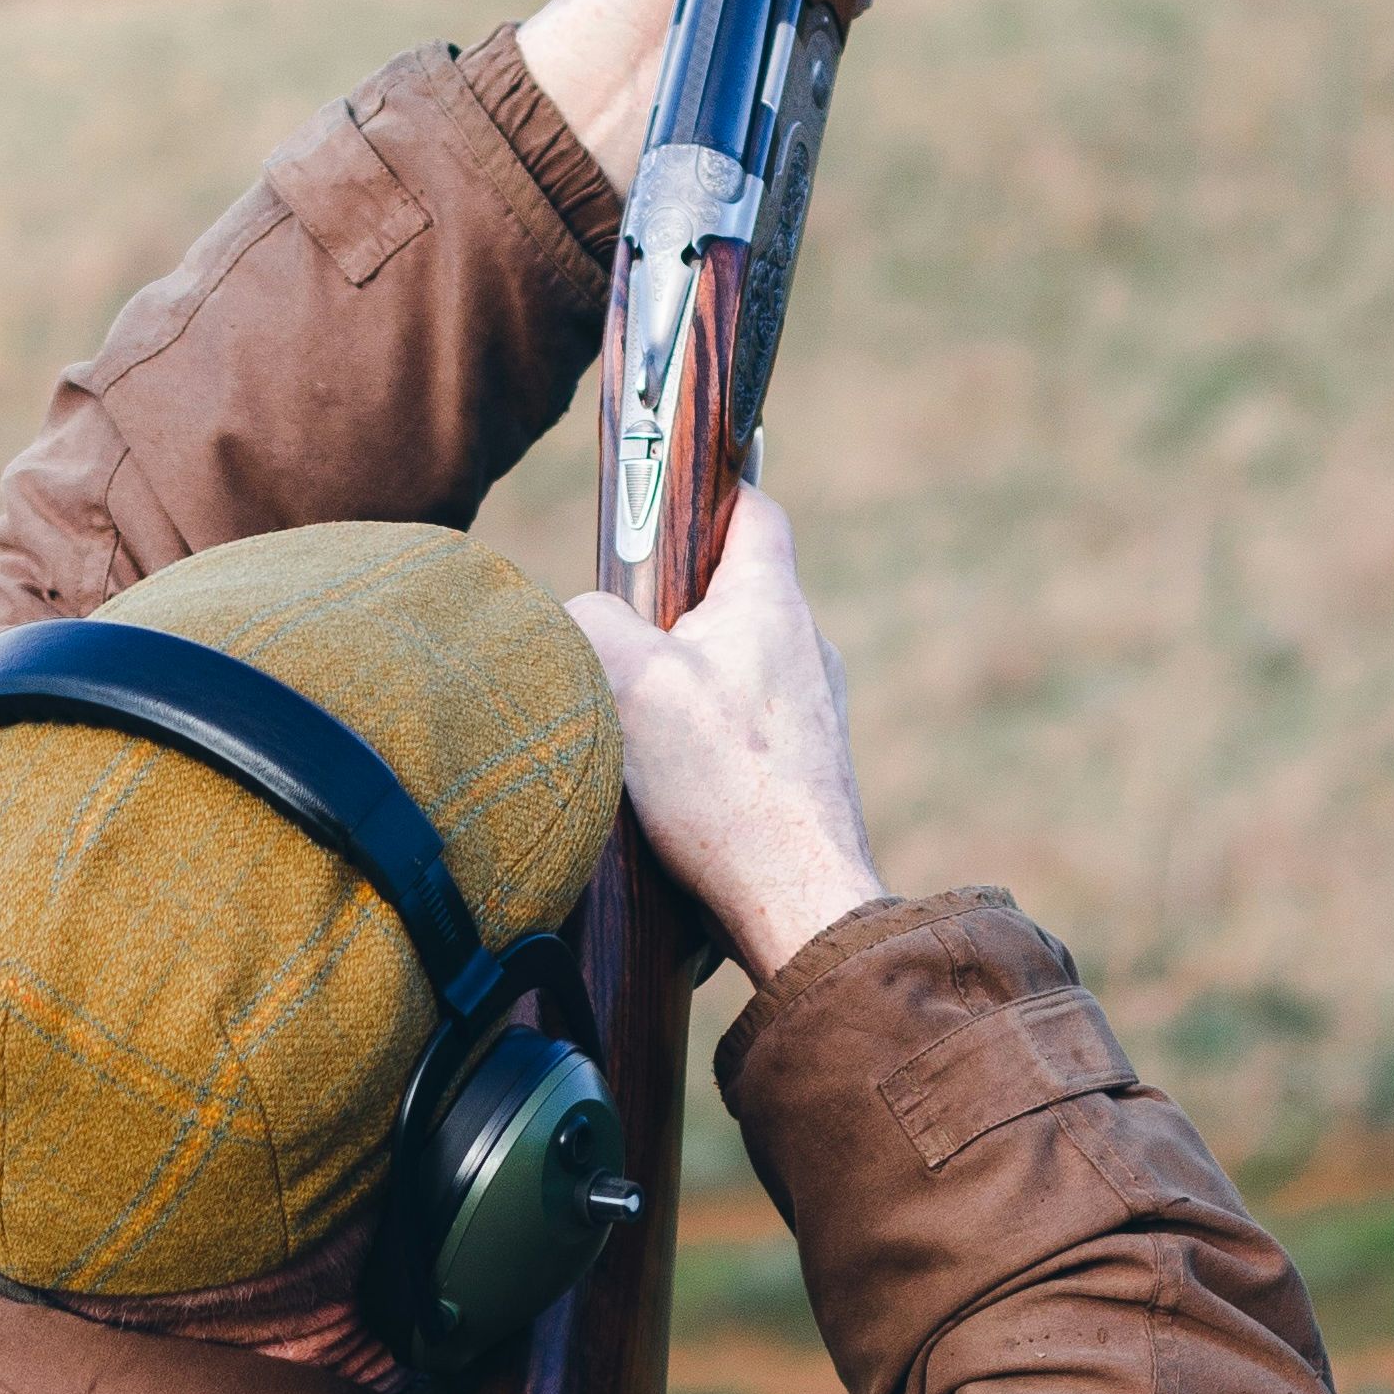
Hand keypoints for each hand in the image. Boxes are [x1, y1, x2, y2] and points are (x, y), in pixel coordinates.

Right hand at [567, 488, 884, 977]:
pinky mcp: (806, 769)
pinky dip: (709, 740)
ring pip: (738, 666)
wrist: (799, 901)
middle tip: (620, 640)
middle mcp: (806, 646)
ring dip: (688, 684)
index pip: (750, 508)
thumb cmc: (722, 787)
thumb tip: (580, 618)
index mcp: (771, 601)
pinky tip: (673, 787)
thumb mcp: (628, 682)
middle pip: (734, 592)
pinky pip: (747, 727)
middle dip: (674, 608)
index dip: (706, 492)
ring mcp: (813, 711)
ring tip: (639, 730)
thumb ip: (591, 621)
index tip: (664, 499)